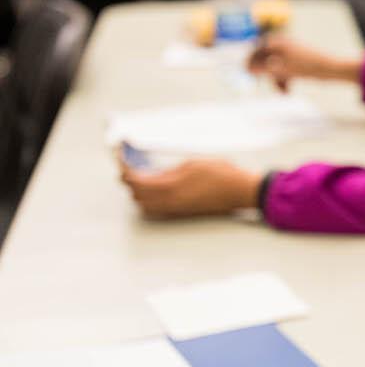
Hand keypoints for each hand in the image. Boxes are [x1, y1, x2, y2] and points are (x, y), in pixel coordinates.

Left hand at [120, 159, 262, 219]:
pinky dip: (149, 196)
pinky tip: (156, 185)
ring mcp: (175, 208)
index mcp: (169, 187)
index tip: (121, 154)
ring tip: (142, 173)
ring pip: (144, 203)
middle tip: (129, 162)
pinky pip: (156, 207)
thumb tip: (152, 175)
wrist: (241, 191)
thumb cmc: (222, 174)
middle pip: (135, 193)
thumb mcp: (191, 164)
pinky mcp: (182, 212)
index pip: (134, 179)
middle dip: (129, 178)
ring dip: (138, 189)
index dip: (124, 165)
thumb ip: (168, 171)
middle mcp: (169, 201)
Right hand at [247, 36, 361, 91]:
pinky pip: (285, 70)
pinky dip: (284, 80)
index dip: (251, 60)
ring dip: (276, 80)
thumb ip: (263, 68)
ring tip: (283, 91)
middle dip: (265, 73)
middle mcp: (283, 45)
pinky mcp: (297, 62)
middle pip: (265, 59)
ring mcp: (290, 53)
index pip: (257, 49)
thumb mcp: (282, 69)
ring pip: (275, 67)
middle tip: (259, 82)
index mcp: (278, 42)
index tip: (247, 72)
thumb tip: (248, 68)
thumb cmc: (306, 66)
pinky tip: (287, 91)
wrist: (331, 68)